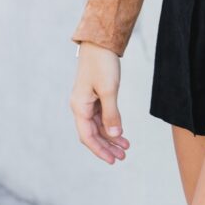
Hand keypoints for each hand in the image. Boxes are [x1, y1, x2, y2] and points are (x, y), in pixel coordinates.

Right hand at [69, 42, 130, 164]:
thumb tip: (114, 135)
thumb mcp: (109, 90)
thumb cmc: (102, 65)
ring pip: (98, 126)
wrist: (100, 43)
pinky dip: (111, 125)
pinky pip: (101, 117)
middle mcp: (80, 107)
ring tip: (126, 147)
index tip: (113, 160)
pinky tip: (121, 132)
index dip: (100, 150)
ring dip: (110, 137)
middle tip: (123, 157)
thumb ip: (111, 114)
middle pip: (92, 134)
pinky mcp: (95, 96)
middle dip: (107, 146)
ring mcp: (87, 102)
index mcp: (79, 107)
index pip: (88, 136)